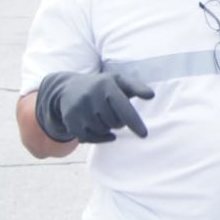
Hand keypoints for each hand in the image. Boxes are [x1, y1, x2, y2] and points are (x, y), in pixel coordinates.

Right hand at [35, 72, 154, 142]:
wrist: (67, 88)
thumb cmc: (101, 86)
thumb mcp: (119, 81)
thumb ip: (137, 87)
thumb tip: (151, 95)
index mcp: (107, 85)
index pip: (124, 108)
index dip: (134, 122)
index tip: (144, 135)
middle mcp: (91, 96)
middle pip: (115, 123)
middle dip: (118, 122)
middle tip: (112, 113)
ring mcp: (79, 108)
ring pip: (103, 131)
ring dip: (107, 128)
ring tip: (102, 116)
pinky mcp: (70, 119)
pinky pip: (89, 138)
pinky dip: (98, 137)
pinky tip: (99, 130)